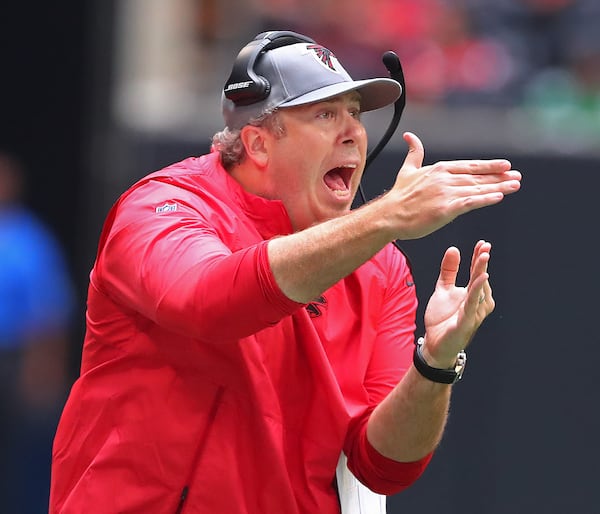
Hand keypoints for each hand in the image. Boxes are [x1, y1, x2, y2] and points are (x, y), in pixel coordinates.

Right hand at [387, 133, 520, 239]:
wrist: (389, 215)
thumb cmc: (398, 196)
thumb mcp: (407, 171)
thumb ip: (414, 153)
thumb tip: (409, 136)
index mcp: (438, 169)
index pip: (469, 166)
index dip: (489, 166)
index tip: (505, 165)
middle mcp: (445, 179)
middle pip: (477, 177)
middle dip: (499, 176)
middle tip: (517, 176)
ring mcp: (446, 194)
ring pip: (477, 189)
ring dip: (499, 187)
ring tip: (515, 185)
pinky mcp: (446, 209)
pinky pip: (471, 203)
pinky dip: (485, 199)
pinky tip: (499, 197)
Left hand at [421, 240, 494, 367]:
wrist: (434, 344)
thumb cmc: (442, 318)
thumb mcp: (443, 289)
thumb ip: (449, 271)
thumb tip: (453, 248)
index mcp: (472, 294)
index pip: (476, 272)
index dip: (479, 258)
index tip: (482, 243)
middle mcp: (477, 302)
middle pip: (480, 279)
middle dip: (482, 262)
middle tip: (485, 247)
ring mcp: (473, 312)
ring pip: (479, 290)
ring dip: (481, 274)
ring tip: (483, 257)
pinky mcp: (467, 322)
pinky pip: (473, 305)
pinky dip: (477, 292)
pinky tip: (481, 279)